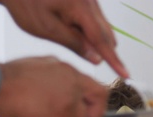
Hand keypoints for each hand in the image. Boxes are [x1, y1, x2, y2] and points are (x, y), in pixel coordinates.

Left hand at [0, 0, 128, 77]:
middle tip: (94, 62)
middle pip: (105, 33)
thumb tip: (96, 58)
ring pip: (101, 26)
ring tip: (75, 43)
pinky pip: (94, 18)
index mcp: (80, 8)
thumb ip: (75, 44)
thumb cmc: (27, 4)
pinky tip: (75, 33)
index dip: (114, 60)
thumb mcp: (48, 29)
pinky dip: (90, 30)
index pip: (102, 40)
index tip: (125, 73)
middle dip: (104, 50)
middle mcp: (89, 0)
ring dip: (95, 40)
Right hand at [0, 57, 107, 116]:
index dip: (90, 105)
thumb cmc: (3, 81)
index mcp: (64, 67)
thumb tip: (54, 105)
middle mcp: (71, 77)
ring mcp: (70, 93)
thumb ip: (50, 84)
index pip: (90, 85)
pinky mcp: (63, 109)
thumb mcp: (34, 73)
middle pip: (99, 98)